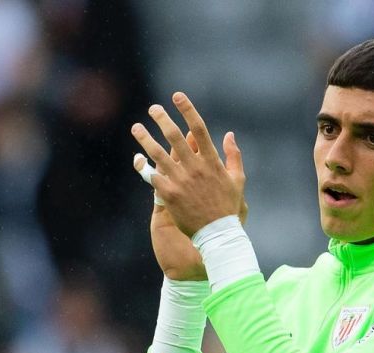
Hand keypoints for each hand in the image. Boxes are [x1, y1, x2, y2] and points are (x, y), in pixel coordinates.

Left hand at [132, 93, 245, 237]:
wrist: (218, 234)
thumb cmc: (228, 208)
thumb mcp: (237, 180)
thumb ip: (234, 156)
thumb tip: (229, 134)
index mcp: (211, 162)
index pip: (198, 128)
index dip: (187, 109)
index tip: (177, 96)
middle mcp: (194, 168)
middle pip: (174, 136)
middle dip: (162, 119)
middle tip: (153, 108)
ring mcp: (181, 181)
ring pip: (158, 153)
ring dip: (145, 138)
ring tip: (136, 127)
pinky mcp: (170, 195)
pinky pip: (152, 176)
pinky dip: (144, 167)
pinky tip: (138, 159)